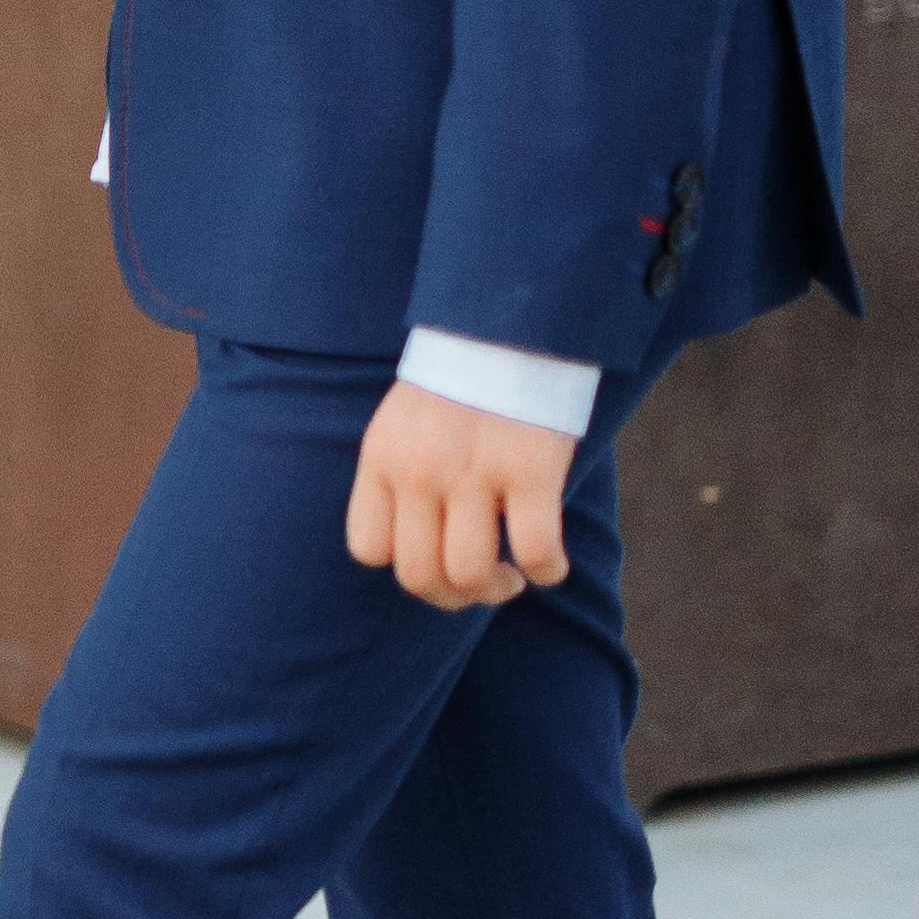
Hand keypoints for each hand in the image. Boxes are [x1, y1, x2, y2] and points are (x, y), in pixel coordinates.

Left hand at [346, 382, 576, 609]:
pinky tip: (551, 567)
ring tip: (512, 578)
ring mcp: (472, 474)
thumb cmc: (458, 380)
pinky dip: (547, 571)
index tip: (435, 558)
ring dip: (495, 591)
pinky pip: (535, 550)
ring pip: (470, 573)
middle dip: (451, 596)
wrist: (507, 322)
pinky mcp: (529, 471)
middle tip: (482, 583)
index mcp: (382, 460)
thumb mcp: (402, 422)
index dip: (403, 567)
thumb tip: (414, 537)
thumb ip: (399, 473)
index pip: (368, 548)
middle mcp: (419, 473)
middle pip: (418, 574)